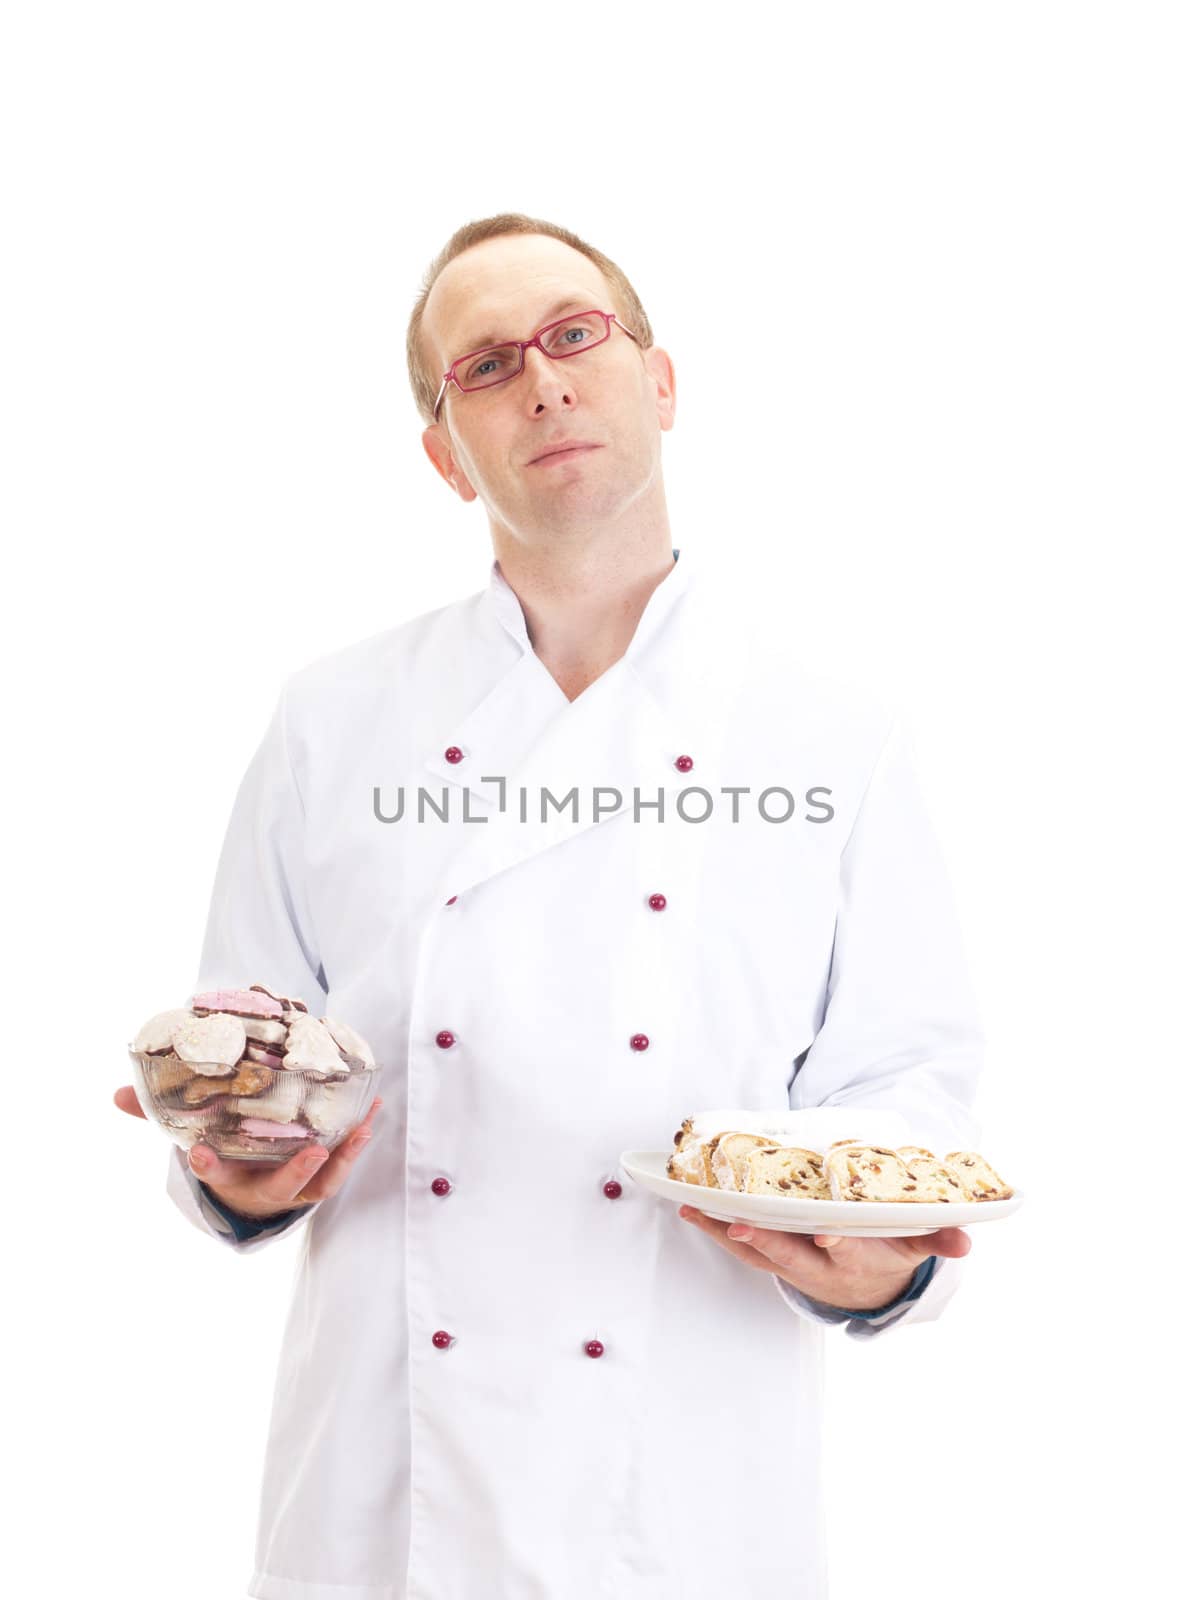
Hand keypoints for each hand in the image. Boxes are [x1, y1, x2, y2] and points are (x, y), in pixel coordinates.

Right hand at [114, 1086, 382, 1221]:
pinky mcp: (321, 1174)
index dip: (209, 1165)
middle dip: (294, 1171)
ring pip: (323, 1180)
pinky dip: (358, 1140)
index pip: (215, 1172)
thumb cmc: (224, 1153)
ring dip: (343, 1158)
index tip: (200, 1153)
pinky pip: (343, 1162)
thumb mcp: (193, 1135)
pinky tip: (372, 1112)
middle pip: (280, 1185)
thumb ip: (159, 1116)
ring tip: (360, 1130)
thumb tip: (117, 1094)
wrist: (252, 1184)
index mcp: (230, 1175)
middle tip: (310, 1152)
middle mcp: (264, 1185)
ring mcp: (297, 1183)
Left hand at [678, 1203, 970, 1311]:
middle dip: (764, 1240)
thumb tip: (967, 1241)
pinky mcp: (772, 1258)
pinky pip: (741, 1247)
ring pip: (756, 1251)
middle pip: (788, 1253)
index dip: (835, 1243)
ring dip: (726, 1232)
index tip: (826, 1234)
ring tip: (698, 1210)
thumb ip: (938, 1238)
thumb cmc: (888, 1252)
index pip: (845, 1250)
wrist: (866, 1289)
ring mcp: (791, 1264)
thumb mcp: (915, 1247)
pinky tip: (692, 1210)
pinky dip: (716, 1229)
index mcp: (854, 1257)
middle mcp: (817, 1265)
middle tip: (738, 1225)